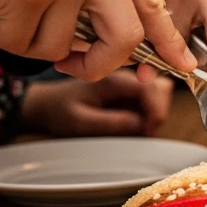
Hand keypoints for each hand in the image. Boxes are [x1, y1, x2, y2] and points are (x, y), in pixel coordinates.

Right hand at [0, 0, 193, 79]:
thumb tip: (102, 37)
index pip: (151, 2)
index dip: (167, 39)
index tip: (180, 64)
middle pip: (126, 39)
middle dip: (100, 65)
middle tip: (71, 66)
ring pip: (59, 47)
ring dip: (25, 40)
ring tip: (3, 8)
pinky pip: (19, 41)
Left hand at [21, 71, 172, 136]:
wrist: (45, 103)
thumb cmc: (57, 110)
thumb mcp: (78, 121)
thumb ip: (109, 122)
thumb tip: (139, 124)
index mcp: (113, 79)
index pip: (151, 88)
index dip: (157, 110)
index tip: (149, 129)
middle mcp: (125, 75)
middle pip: (161, 86)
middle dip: (159, 110)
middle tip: (146, 131)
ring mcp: (129, 81)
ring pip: (160, 89)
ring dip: (157, 109)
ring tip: (142, 128)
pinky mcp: (129, 89)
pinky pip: (152, 95)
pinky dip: (152, 110)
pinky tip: (138, 123)